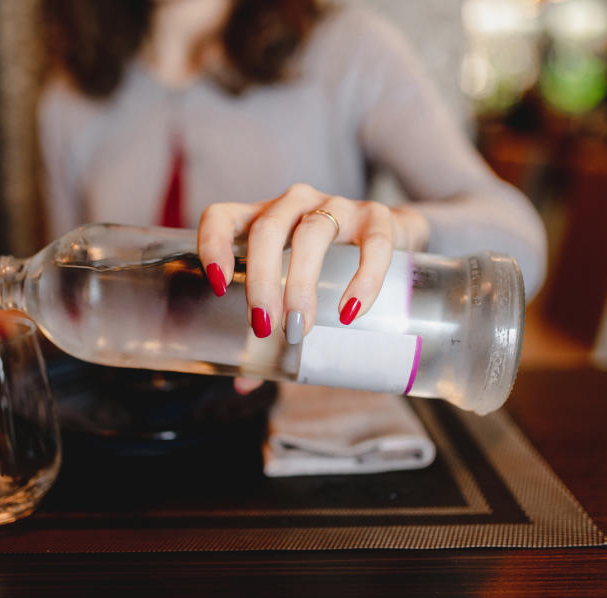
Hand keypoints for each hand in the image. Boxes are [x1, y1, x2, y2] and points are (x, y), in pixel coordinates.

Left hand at [198, 183, 428, 342]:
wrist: (394, 236)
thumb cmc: (329, 268)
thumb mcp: (294, 291)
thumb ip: (270, 333)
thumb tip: (244, 384)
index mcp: (261, 219)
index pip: (222, 215)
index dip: (212, 243)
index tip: (219, 285)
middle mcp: (293, 204)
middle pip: (267, 230)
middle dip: (261, 280)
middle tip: (263, 326)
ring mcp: (335, 205)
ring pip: (312, 233)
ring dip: (301, 283)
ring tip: (299, 327)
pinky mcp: (377, 216)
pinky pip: (372, 244)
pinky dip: (362, 279)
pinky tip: (350, 311)